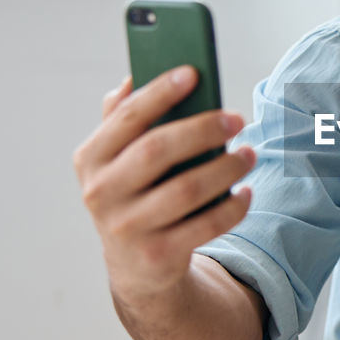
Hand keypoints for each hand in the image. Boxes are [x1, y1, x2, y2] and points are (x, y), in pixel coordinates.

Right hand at [72, 67, 254, 304]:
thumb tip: (135, 77)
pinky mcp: (158, 255)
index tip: (193, 73)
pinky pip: (206, 225)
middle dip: (202, 129)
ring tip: (249, 154)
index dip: (160, 93)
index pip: (127, 118)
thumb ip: (122, 118)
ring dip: (226, 168)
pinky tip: (247, 191)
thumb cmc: (134, 193)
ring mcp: (128, 227)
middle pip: (157, 150)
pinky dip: (233, 206)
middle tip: (236, 118)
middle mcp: (102, 193)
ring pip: (187, 189)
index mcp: (90, 159)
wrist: (136, 266)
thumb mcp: (117, 159)